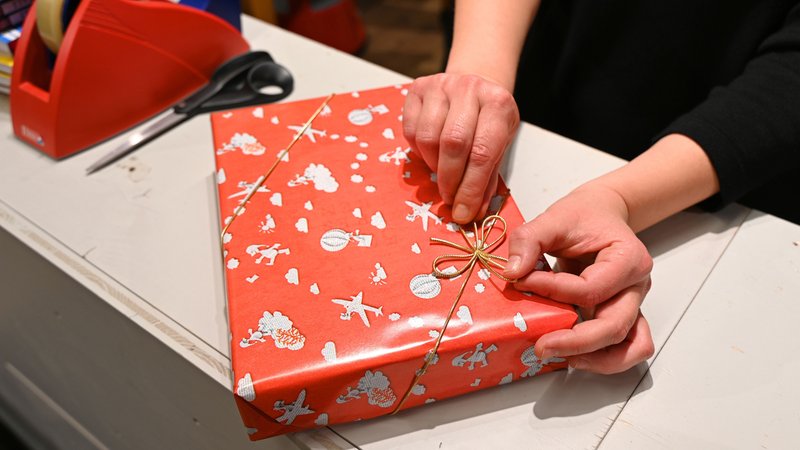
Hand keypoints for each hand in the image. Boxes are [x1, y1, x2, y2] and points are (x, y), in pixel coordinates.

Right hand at [403, 73, 519, 222]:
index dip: (470, 188)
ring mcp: (441, 85)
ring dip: (432, 165)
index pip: (482, 152)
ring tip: (442, 171)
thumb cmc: (488, 119)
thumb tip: (472, 212)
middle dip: (449, 180)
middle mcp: (469, 89)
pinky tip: (431, 152)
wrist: (476, 81)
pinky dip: (418, 151)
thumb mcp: (500, 144)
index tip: (462, 212)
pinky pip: (410, 130)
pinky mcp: (418, 88)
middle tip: (449, 199)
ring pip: (427, 138)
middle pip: (452, 144)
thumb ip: (487, 178)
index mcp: (498, 104)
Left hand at [504, 184, 655, 373]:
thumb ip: (530, 240)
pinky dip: (605, 359)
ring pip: (630, 346)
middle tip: (541, 346)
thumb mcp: (553, 218)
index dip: (554, 291)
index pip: (591, 288)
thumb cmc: (583, 217)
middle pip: (614, 325)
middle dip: (576, 341)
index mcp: (628, 259)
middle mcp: (636, 286)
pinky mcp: (622, 316)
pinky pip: (627, 348)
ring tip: (559, 356)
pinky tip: (575, 356)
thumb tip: (513, 272)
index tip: (523, 282)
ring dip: (596, 359)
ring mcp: (632, 305)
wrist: (600, 215)